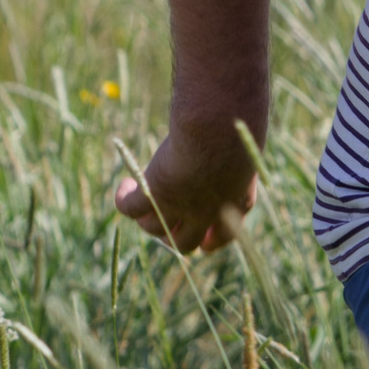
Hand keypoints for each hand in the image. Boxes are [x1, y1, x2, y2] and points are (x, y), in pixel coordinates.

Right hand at [113, 118, 259, 251]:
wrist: (217, 125)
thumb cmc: (238, 126)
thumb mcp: (244, 149)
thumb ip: (235, 162)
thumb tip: (219, 156)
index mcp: (236, 203)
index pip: (223, 236)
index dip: (208, 239)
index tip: (202, 236)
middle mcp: (209, 213)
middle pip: (185, 243)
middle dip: (171, 236)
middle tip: (163, 217)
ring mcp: (180, 208)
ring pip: (154, 228)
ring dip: (145, 217)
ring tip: (139, 193)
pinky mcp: (155, 195)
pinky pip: (131, 209)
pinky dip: (123, 200)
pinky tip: (126, 185)